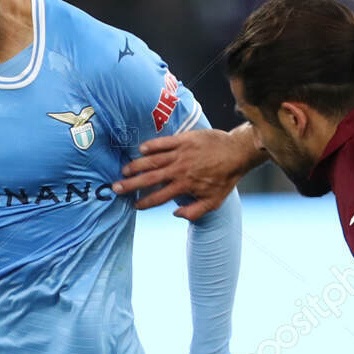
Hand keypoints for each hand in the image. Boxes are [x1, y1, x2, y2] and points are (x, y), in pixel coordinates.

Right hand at [112, 128, 255, 219]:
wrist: (236, 153)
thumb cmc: (225, 178)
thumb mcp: (213, 202)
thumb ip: (194, 211)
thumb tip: (175, 214)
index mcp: (185, 185)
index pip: (160, 197)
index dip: (145, 203)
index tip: (135, 206)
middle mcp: (180, 170)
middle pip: (150, 178)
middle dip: (132, 185)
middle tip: (117, 188)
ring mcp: (181, 153)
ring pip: (153, 160)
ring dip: (137, 165)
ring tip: (124, 170)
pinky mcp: (184, 139)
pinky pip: (164, 142)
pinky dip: (152, 145)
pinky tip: (141, 149)